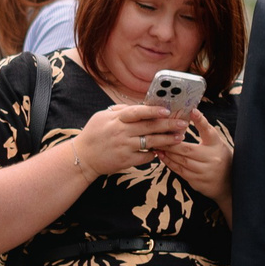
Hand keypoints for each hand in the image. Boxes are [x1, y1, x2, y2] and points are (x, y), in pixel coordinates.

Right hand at [70, 102, 184, 178]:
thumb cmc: (93, 135)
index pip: (138, 112)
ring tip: (179, 138)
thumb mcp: (102, 117)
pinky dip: (154, 154)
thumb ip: (120, 111)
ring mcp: (123, 147)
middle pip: (149, 127)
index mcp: (116, 119)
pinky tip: (162, 151)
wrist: (82, 157)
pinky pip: (145, 157)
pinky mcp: (125, 160)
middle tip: (182, 123)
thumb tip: (139, 105)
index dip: (153, 111)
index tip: (168, 110)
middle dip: (168, 125)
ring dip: (167, 140)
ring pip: (150, 142)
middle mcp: (120, 132)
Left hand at [154, 108, 233, 208]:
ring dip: (167, 154)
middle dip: (170, 143)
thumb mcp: (215, 142)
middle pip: (187, 149)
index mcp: (217, 145)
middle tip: (158, 136)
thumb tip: (191, 112)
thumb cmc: (218, 156)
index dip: (201, 121)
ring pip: (181, 161)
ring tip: (157, 146)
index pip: (209, 131)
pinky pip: (180, 171)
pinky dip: (169, 163)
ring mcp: (205, 171)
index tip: (192, 111)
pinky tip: (162, 156)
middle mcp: (212, 158)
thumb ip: (204, 130)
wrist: (228, 182)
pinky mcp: (197, 181)